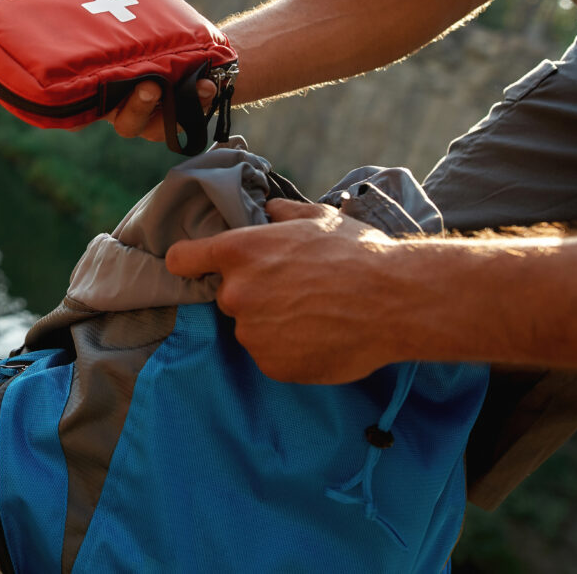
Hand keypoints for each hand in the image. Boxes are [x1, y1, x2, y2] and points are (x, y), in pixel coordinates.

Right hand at [66, 0, 216, 140]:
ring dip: (169, 107)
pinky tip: (206, 83)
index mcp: (104, 93)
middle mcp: (128, 111)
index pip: (84, 111)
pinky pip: (191, 116)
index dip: (79, 114)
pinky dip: (200, 99)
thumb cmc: (141, 41)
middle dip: (137, 107)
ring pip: (157, 125)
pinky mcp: (183, 115)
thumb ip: (98, 1)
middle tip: (149, 86)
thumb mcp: (121, 19)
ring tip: (182, 85)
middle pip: (126, 122)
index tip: (79, 106)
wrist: (187, 54)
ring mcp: (157, 117)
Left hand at [165, 198, 412, 383]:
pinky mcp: (272, 365)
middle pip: (228, 295)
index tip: (198, 266)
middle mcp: (236, 293)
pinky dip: (289, 348)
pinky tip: (320, 334)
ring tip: (315, 312)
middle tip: (295, 288)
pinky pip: (271, 354)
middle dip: (253, 293)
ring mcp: (252, 333)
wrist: (394, 300)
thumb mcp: (318, 217)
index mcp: (240, 251)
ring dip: (272, 322)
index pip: (182, 259)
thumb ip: (283, 214)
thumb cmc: (357, 252)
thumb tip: (270, 211)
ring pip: (251, 327)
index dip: (190, 262)